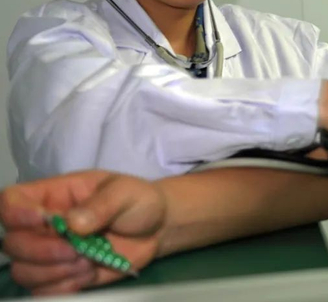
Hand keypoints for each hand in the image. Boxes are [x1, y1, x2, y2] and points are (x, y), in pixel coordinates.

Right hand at [0, 171, 165, 295]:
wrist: (157, 229)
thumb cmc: (138, 201)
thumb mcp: (125, 193)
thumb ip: (101, 204)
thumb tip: (72, 223)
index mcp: (54, 195)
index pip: (12, 201)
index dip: (16, 213)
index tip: (42, 221)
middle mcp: (44, 225)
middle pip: (12, 243)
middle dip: (41, 251)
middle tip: (76, 250)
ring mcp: (51, 252)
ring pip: (23, 270)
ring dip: (54, 272)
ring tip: (88, 261)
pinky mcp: (63, 275)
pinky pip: (43, 290)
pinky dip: (64, 286)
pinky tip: (89, 273)